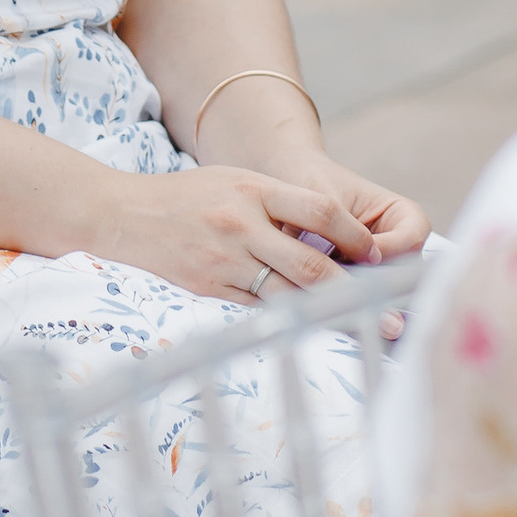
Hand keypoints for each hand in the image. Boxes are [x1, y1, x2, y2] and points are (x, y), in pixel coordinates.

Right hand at [70, 157, 402, 304]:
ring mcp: (225, 260)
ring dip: (332, 319)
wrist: (124, 213)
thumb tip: (336, 235)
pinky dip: (291, 323)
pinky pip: (260, 311)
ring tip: (365, 334)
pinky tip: (314, 334)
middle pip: (314, 266)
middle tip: (393, 317)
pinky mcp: (210, 289)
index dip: (357, 238)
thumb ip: (279, 203)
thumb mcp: (234, 182)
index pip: (321, 212)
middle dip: (359, 294)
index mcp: (253, 189)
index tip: (379, 256)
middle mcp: (242, 224)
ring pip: (291, 297)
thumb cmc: (188, 196)